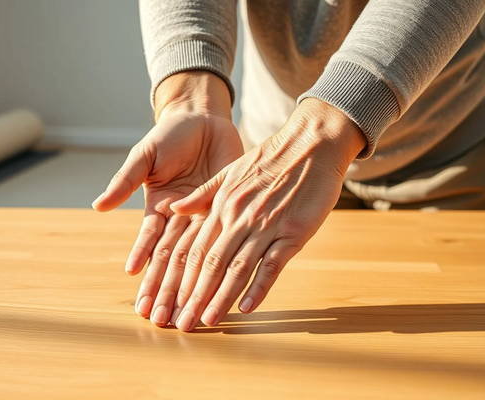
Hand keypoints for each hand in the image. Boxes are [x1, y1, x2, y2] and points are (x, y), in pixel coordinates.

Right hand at [92, 71, 243, 324]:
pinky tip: (216, 283)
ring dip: (189, 285)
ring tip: (184, 312)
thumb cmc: (170, 135)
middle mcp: (180, 219)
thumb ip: (125, 181)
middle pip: (173, 260)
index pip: (151, 246)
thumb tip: (98, 207)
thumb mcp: (145, 156)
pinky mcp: (225, 209)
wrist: (203, 117)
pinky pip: (223, 238)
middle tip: (162, 321)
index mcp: (157, 208)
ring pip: (197, 256)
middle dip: (166, 291)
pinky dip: (218, 261)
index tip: (139, 296)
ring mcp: (203, 216)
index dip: (146, 271)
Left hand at [167, 98, 365, 331]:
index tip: (173, 301)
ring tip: (208, 321)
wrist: (311, 143)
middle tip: (183, 323)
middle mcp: (240, 217)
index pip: (196, 248)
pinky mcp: (292, 232)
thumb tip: (173, 209)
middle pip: (211, 264)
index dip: (182, 278)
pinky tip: (247, 307)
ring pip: (237, 268)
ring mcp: (266, 225)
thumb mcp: (230, 171)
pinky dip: (259, 287)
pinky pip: (272, 264)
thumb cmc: (272, 158)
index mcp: (223, 205)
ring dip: (221, 297)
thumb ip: (202, 195)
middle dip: (194, 296)